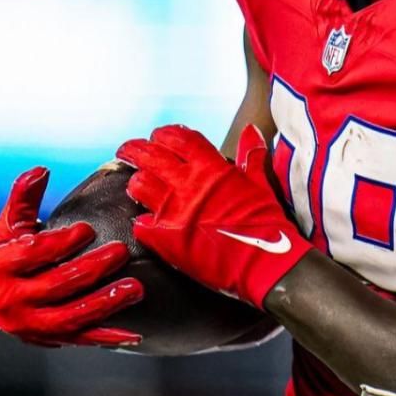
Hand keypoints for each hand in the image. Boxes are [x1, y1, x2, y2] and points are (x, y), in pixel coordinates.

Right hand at [0, 167, 143, 347]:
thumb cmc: (6, 254)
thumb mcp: (8, 226)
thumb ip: (23, 198)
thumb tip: (40, 171)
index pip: (32, 254)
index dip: (60, 242)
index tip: (87, 229)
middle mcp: (11, 300)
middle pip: (56, 285)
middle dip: (91, 269)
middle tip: (120, 252)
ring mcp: (30, 324)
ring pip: (70, 317)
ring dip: (104, 303)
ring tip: (134, 289)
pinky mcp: (49, 339)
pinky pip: (81, 339)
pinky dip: (107, 337)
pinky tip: (133, 334)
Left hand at [117, 124, 307, 307]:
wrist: (267, 264)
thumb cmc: (269, 224)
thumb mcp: (262, 184)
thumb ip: (252, 156)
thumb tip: (252, 131)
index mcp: (212, 168)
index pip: (178, 137)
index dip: (164, 134)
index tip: (158, 136)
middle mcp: (189, 184)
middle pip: (149, 155)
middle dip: (134, 149)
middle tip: (127, 151)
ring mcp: (175, 211)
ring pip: (139, 185)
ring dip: (136, 183)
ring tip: (136, 186)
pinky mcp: (166, 240)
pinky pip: (140, 225)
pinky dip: (141, 223)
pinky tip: (145, 224)